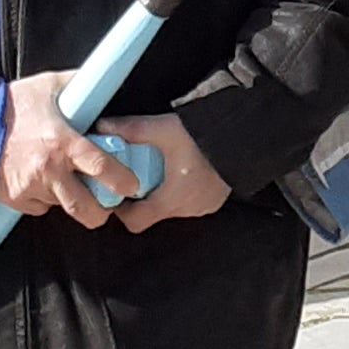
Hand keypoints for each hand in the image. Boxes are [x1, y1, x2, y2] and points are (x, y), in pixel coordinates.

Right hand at [0, 81, 154, 227]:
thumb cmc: (13, 103)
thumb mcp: (50, 85)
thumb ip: (80, 85)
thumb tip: (102, 79)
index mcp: (64, 143)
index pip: (103, 169)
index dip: (123, 182)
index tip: (131, 186)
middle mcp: (49, 169)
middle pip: (86, 209)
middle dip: (101, 214)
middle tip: (106, 206)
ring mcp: (30, 187)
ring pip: (61, 206)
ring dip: (68, 198)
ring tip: (65, 179)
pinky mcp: (14, 198)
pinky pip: (39, 207)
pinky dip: (44, 199)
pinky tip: (40, 180)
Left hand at [97, 113, 228, 229]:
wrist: (245, 138)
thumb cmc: (206, 138)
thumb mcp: (165, 129)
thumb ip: (132, 129)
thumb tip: (103, 126)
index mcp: (170, 200)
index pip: (134, 222)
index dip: (122, 209)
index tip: (118, 191)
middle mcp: (187, 209)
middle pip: (153, 214)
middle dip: (143, 196)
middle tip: (138, 174)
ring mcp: (204, 207)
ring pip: (172, 207)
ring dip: (164, 192)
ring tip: (161, 168)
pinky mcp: (215, 199)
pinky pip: (191, 201)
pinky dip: (182, 190)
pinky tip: (183, 169)